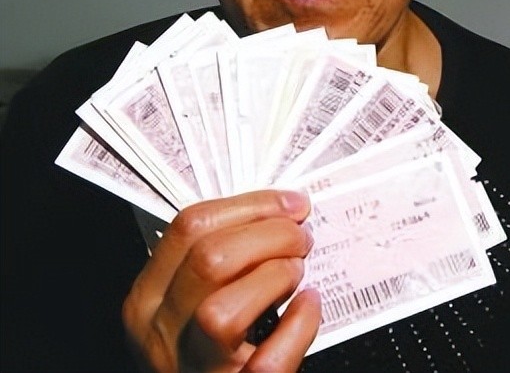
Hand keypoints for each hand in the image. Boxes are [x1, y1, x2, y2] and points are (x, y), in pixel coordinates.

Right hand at [122, 190, 320, 372]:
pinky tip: (307, 307)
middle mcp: (162, 335)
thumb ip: (219, 260)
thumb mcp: (192, 300)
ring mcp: (195, 369)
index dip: (250, 206)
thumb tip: (274, 214)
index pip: (187, 229)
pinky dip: (299, 327)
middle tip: (300, 238)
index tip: (288, 204)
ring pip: (223, 312)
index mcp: (149, 299)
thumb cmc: (211, 349)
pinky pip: (268, 362)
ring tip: (295, 275)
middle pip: (209, 259)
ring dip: (275, 279)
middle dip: (270, 236)